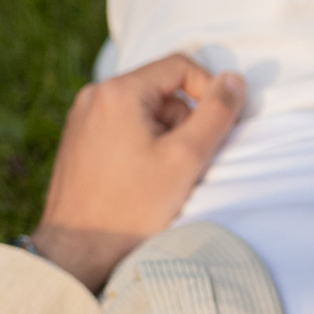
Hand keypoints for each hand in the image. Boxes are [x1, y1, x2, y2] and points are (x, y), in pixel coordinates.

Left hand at [31, 54, 246, 294]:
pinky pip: (125, 128)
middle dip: (185, 123)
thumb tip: (234, 80)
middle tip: (185, 163)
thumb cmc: (134, 206)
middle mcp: (94, 96)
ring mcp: (83, 118)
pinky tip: (142, 181)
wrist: (78, 248)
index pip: (181, 66)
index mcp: (118, 92)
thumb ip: (217, 113)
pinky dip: (144, 147)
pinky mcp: (79, 140)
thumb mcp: (187, 157)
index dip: (210, 92)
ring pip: (145, 112)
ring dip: (166, 138)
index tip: (220, 128)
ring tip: (161, 177)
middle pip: (163, 91)